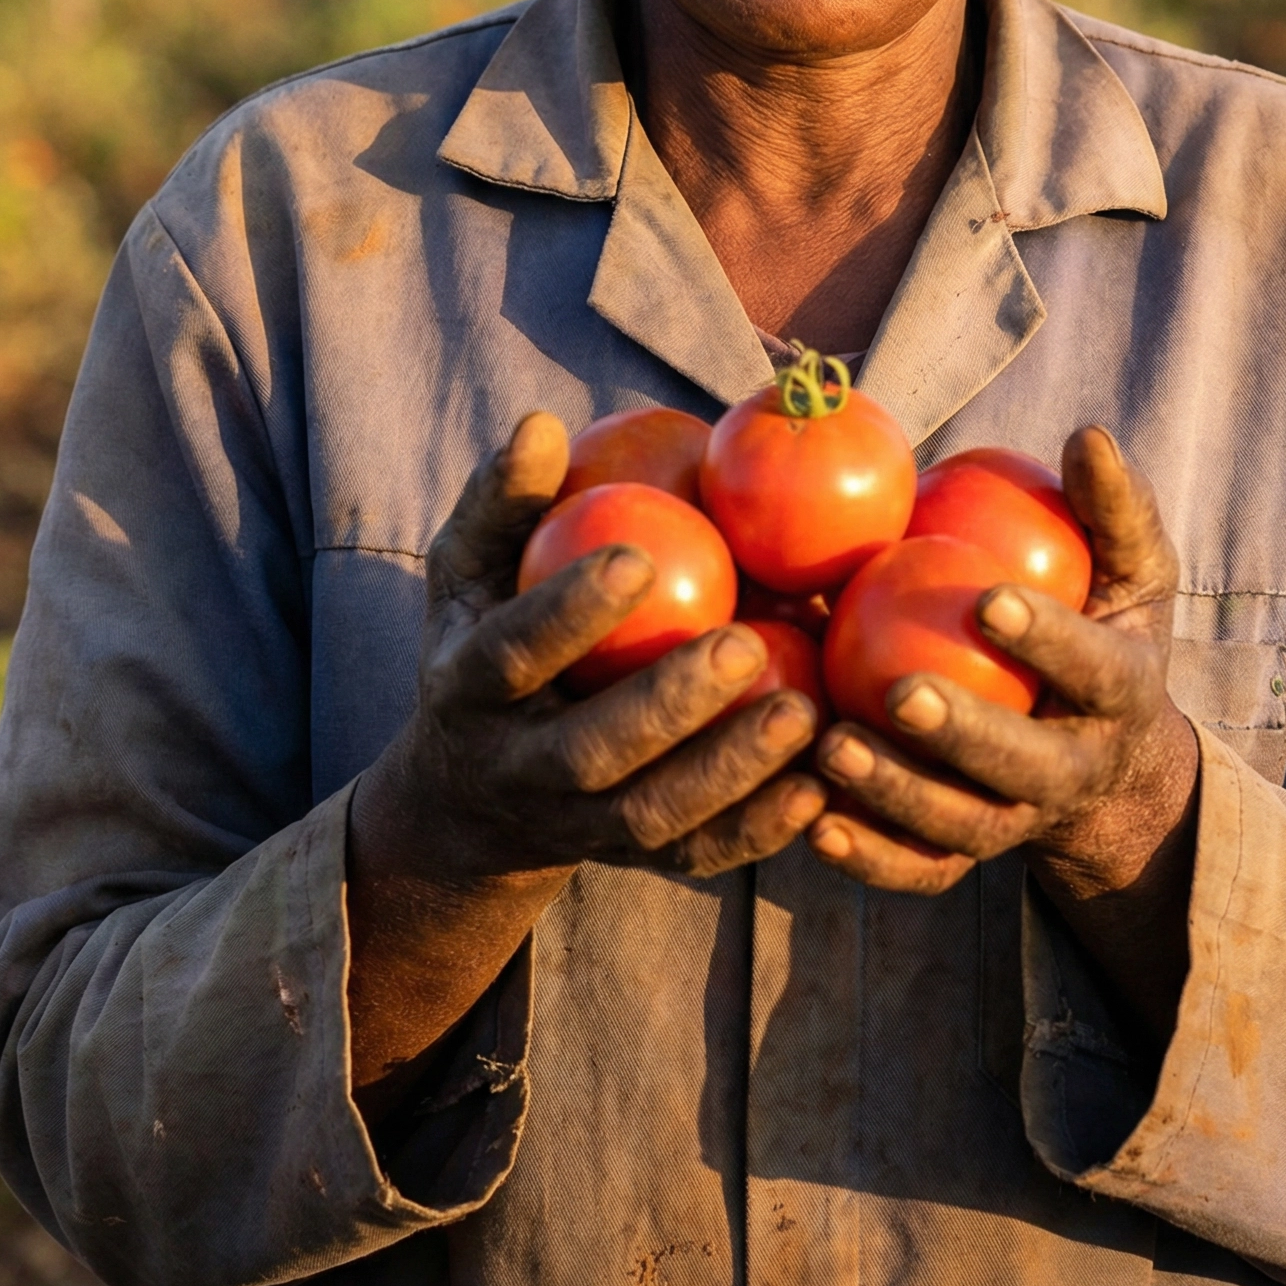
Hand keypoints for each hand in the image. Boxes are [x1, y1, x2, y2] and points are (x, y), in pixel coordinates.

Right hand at [380, 412, 827, 882]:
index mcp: (468, 688)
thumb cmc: (481, 636)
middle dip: (666, 704)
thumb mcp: (470, 570)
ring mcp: (575, 827)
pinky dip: (756, 831)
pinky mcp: (632, 862)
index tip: (638, 556)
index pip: (513, 654)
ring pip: (651, 817)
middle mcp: (517, 770)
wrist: (468, 795)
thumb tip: (543, 424)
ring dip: (729, 772)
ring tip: (805, 713)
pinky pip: (696, 857)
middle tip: (746, 642)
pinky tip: (817, 788)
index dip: (568, 612)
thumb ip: (504, 501)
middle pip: (590, 752)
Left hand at [807, 426, 1198, 1036]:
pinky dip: (868, 857)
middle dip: (965, 735)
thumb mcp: (1131, 569)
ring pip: (962, 828)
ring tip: (829, 747)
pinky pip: (919, 870)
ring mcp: (1020, 822)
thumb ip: (1112, 506)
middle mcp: (1076, 770)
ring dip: (897, 795)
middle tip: (897, 691)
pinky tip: (809, 819)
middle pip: (1025, 768)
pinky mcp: (968, 858)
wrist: (1108, 757)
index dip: (1048, 640)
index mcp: (1123, 693)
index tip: (986, 598)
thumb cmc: (1106, 626)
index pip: (1093, 669)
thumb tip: (1085, 435)